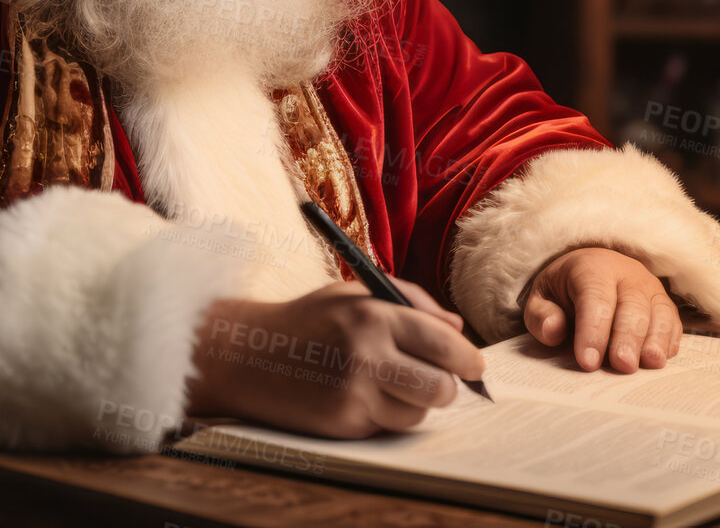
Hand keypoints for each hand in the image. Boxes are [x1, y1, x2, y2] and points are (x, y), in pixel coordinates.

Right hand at [187, 277, 484, 438]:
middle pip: (441, 388)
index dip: (468, 358)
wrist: (246, 355)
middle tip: (438, 378)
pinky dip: (387, 415)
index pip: (444, 344)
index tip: (474, 364)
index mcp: (373, 315)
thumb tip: (457, 328)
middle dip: (447, 385)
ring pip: (418, 413)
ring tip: (391, 382)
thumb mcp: (355, 294)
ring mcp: (353, 395)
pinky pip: (388, 427)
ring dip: (415, 402)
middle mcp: (366, 355)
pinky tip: (364, 395)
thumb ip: (411, 302)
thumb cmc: (307, 320)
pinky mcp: (342, 424)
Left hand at [523, 247, 679, 372]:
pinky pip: (673, 321)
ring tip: (650, 363)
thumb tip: (554, 331)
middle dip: (627, 337)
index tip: (587, 362)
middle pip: (632, 305)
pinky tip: (661, 358)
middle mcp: (626, 274)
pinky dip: (670, 340)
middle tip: (622, 365)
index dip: (592, 330)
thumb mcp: (541, 299)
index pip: (595, 298)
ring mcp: (650, 288)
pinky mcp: (664, 304)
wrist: (589, 270)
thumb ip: (541, 316)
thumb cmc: (563, 292)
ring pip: (659, 311)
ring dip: (655, 339)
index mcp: (592, 268)